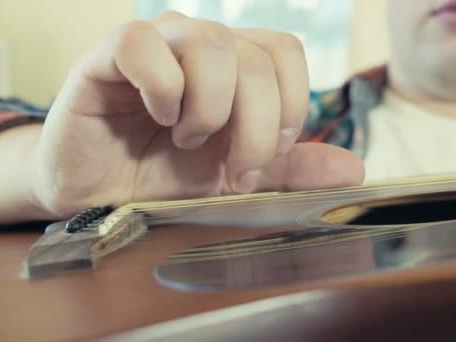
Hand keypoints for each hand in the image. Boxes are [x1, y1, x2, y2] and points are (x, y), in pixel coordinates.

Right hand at [31, 11, 363, 218]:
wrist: (101, 196)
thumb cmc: (167, 178)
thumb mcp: (237, 178)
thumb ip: (292, 170)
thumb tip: (353, 169)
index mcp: (236, 67)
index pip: (286, 52)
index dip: (289, 104)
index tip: (269, 154)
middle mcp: (201, 45)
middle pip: (256, 58)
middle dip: (254, 128)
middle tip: (231, 167)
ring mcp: (157, 44)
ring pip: (211, 44)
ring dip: (208, 110)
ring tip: (186, 138)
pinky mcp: (109, 54)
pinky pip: (144, 44)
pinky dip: (162, 90)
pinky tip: (157, 116)